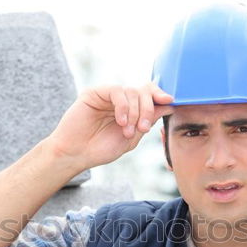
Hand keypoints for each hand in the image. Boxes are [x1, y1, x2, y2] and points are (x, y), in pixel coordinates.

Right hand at [46, 82, 174, 169]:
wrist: (76, 155)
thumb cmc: (101, 149)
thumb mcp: (131, 138)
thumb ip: (148, 121)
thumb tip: (169, 105)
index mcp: (131, 109)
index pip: (149, 95)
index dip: (160, 95)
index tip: (170, 101)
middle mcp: (120, 100)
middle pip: (143, 91)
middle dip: (148, 109)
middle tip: (143, 128)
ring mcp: (107, 96)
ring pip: (132, 91)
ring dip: (135, 112)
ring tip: (128, 131)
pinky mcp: (95, 93)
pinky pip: (116, 91)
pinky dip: (123, 106)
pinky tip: (120, 121)